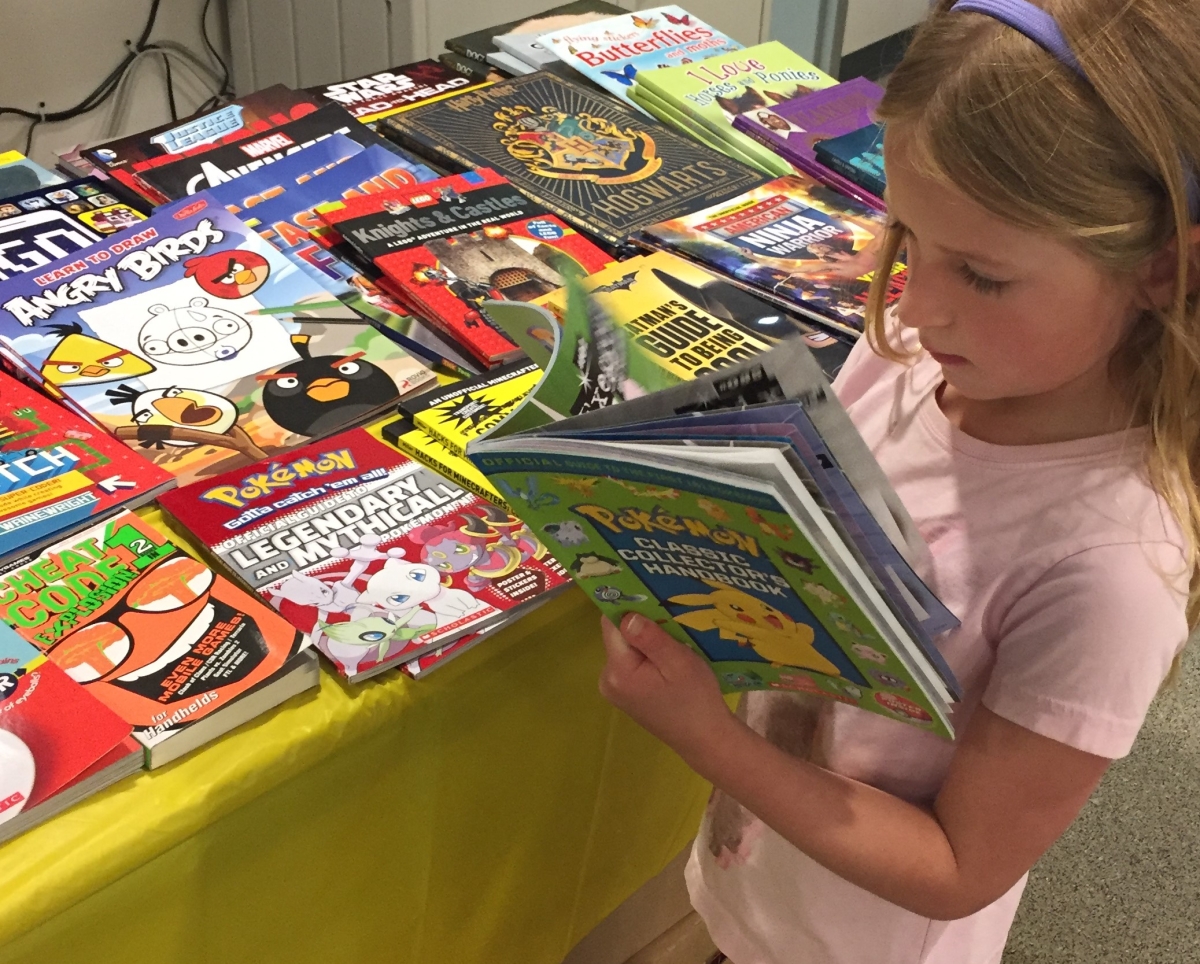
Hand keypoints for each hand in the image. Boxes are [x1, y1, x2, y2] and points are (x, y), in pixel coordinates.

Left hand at [599, 613, 735, 761]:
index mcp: (618, 671)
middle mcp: (607, 679)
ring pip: (626, 648)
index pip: (612, 624)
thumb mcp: (679, 663)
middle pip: (618, 635)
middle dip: (642, 624)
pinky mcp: (625, 693)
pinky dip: (648, 655)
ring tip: (674, 638)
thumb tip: (628, 614)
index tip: (652, 596)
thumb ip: (651, 638)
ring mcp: (614, 688)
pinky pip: (631, 662)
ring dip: (646, 640)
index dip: (631, 607)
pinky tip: (669, 658)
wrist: (705, 739)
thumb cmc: (696, 700)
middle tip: (671, 618)